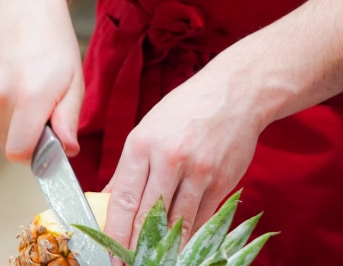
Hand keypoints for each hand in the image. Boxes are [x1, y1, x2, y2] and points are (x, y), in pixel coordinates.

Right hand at [0, 0, 84, 162]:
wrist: (19, 1)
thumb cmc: (52, 36)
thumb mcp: (74, 79)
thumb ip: (68, 120)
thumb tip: (66, 149)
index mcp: (28, 98)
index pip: (18, 153)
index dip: (34, 154)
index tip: (48, 142)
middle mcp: (1, 96)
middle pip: (7, 144)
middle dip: (26, 137)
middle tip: (45, 111)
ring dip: (15, 118)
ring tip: (31, 85)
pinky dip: (4, 102)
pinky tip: (15, 76)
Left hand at [102, 71, 261, 263]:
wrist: (233, 95)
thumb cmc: (183, 110)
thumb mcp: (146, 131)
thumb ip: (128, 168)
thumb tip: (110, 199)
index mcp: (142, 145)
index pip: (125, 199)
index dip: (116, 232)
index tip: (110, 253)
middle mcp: (169, 159)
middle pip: (150, 215)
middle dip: (137, 245)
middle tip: (128, 263)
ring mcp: (199, 172)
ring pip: (179, 222)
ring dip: (165, 246)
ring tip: (153, 260)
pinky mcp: (223, 182)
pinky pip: (203, 218)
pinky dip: (190, 235)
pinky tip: (181, 246)